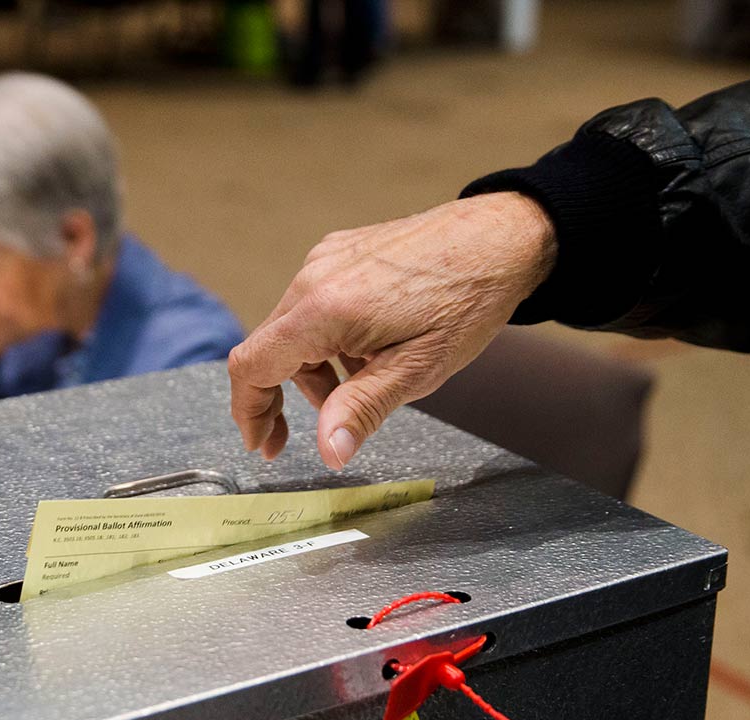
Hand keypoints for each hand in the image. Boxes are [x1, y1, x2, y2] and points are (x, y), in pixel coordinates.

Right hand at [228, 192, 557, 468]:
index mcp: (324, 310)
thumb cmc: (467, 301)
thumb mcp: (417, 370)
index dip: (247, 411)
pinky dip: (327, 337)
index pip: (252, 365)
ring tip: (360, 385)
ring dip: (311, 367)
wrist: (502, 237)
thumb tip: (328, 452)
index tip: (261, 443)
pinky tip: (367, 348)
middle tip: (310, 432)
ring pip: (292, 327)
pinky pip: (313, 302)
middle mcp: (313, 278)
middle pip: (269, 349)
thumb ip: (361, 409)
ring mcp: (324, 259)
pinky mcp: (339, 250)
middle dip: (282, 396)